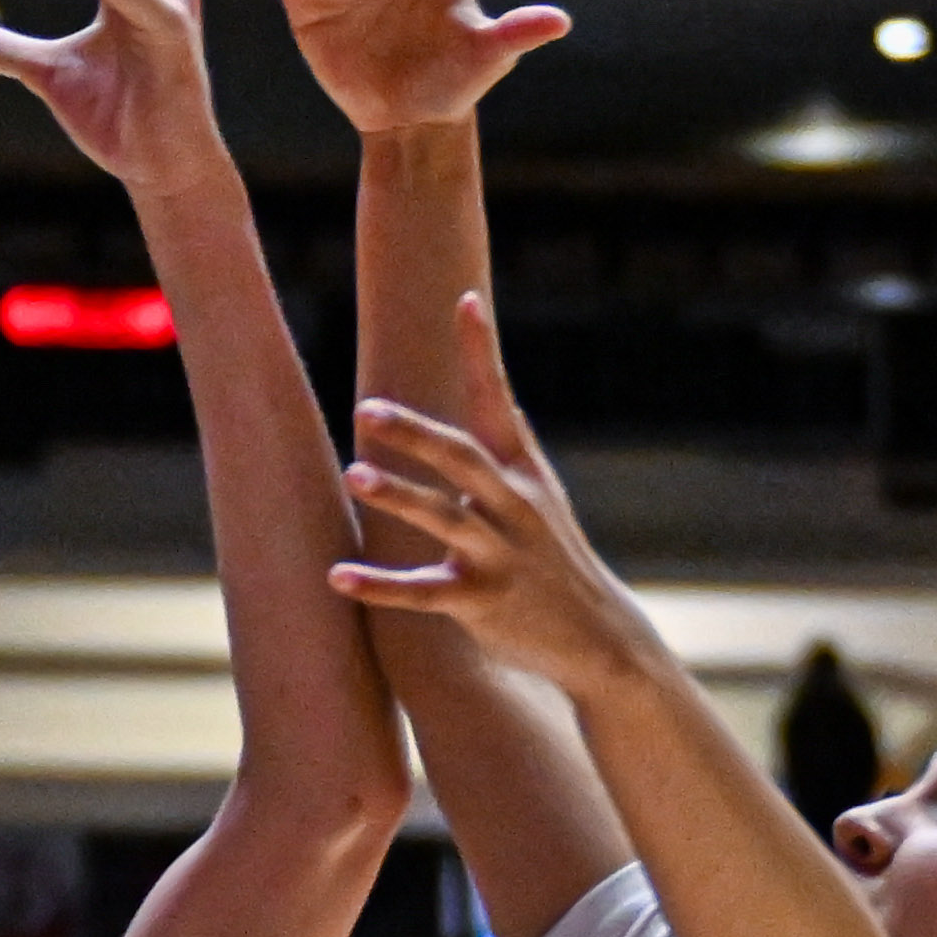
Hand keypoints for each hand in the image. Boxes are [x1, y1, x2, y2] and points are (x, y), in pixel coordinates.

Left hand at [332, 293, 658, 695]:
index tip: (466, 300)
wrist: (599, 636)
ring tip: (353, 476)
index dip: (482, 351)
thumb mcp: (545, 497)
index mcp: (524, 473)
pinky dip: (379, 586)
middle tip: (367, 408)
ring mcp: (498, 554)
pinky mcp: (481, 601)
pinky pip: (422, 591)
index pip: (500, 399)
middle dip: (416, 433)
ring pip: (443, 519)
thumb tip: (497, 392)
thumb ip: (513, 448)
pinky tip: (338, 576)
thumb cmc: (558, 559)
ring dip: (398, 496)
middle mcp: (513, 506)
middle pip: (462, 458)